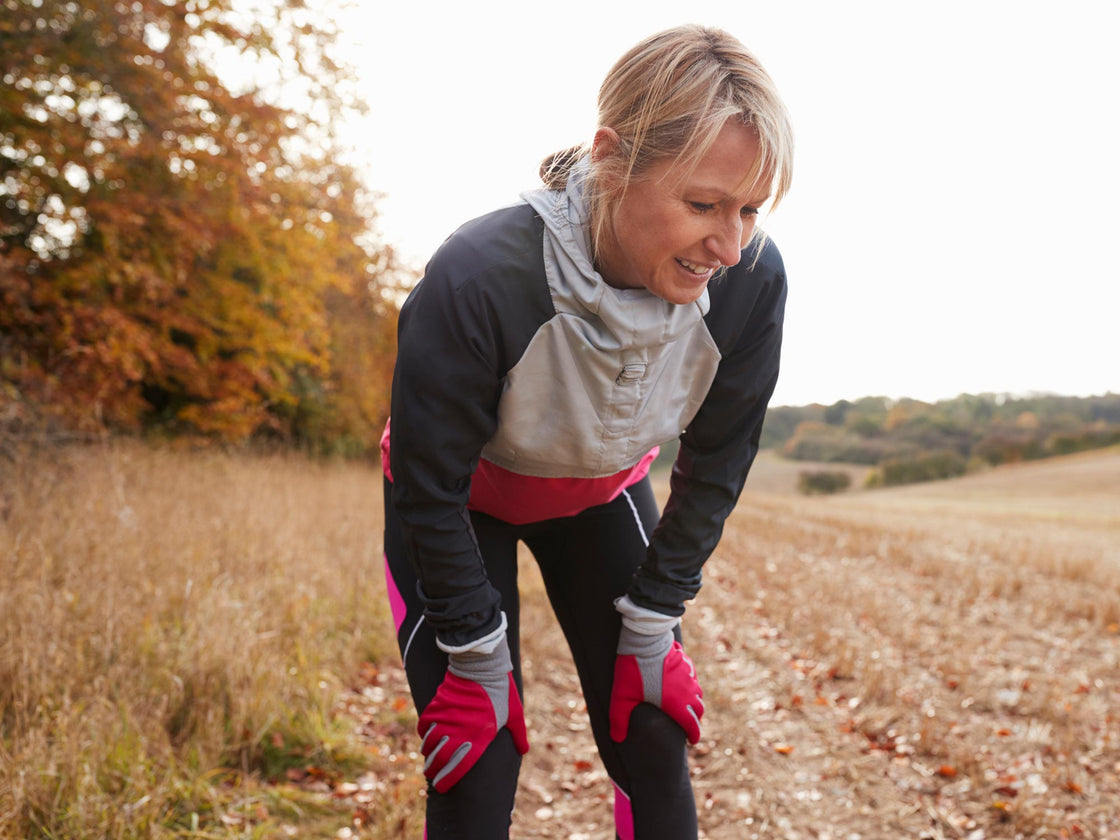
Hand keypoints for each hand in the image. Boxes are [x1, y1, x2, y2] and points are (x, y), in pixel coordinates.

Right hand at [417, 632, 528, 792]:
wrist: (483, 664)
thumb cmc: (502, 690)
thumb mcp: (515, 714)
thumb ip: (519, 734)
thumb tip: (524, 750)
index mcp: (479, 737)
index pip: (459, 766)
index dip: (448, 779)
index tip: (441, 786)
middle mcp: (460, 731)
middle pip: (440, 758)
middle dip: (433, 769)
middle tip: (431, 774)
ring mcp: (447, 718)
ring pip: (429, 743)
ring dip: (427, 753)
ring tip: (428, 758)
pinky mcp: (437, 705)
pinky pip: (425, 725)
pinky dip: (423, 733)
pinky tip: (426, 737)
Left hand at [609, 599, 703, 744]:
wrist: (644, 639)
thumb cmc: (634, 669)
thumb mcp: (622, 697)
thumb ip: (619, 720)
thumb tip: (617, 738)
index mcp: (676, 703)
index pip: (691, 725)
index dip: (694, 735)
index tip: (692, 741)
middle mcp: (687, 691)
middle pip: (699, 710)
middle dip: (695, 719)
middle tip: (689, 724)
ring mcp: (688, 675)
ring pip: (698, 693)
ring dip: (695, 701)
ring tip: (686, 705)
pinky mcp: (686, 662)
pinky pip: (693, 676)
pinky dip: (691, 684)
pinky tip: (683, 682)